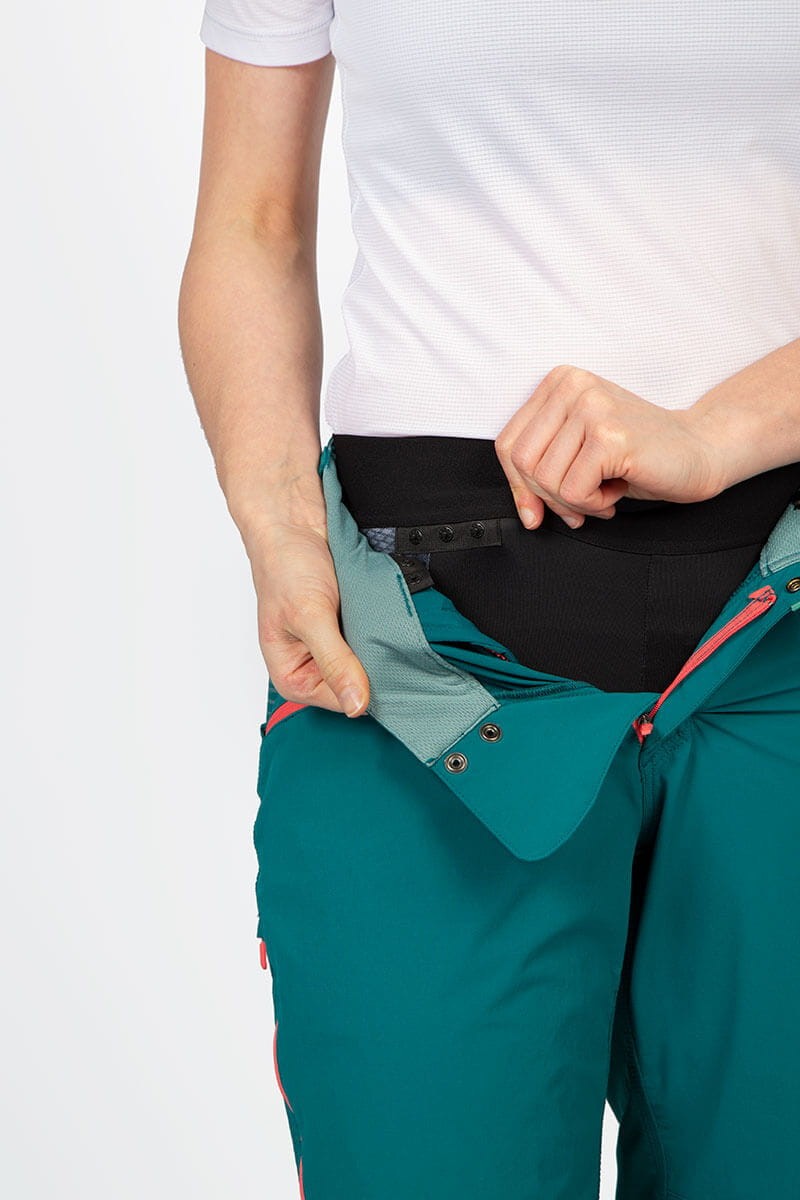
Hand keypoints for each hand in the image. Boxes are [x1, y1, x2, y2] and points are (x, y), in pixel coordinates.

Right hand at [243, 516, 370, 716]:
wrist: (293, 521)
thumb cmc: (285, 566)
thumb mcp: (309, 617)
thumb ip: (334, 662)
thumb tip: (356, 705)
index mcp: (293, 678)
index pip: (344, 703)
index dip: (365, 686)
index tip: (382, 663)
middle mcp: (312, 668)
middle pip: (359, 685)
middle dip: (374, 664)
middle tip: (380, 636)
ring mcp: (333, 647)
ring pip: (370, 663)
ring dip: (379, 645)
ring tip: (376, 621)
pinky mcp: (349, 627)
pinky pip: (374, 639)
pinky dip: (381, 628)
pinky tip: (379, 613)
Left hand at [493, 366, 726, 529]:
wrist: (700, 451)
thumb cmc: (640, 454)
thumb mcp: (579, 451)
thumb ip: (543, 466)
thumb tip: (524, 511)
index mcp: (560, 382)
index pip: (508, 444)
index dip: (518, 485)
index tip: (536, 509)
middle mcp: (573, 387)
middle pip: (523, 463)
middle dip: (550, 497)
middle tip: (583, 501)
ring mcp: (591, 408)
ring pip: (546, 480)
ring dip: (575, 502)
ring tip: (605, 489)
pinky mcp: (609, 436)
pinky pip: (573, 491)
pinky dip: (593, 504)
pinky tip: (616, 490)